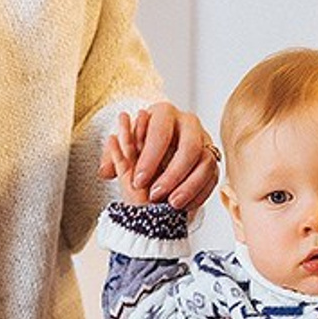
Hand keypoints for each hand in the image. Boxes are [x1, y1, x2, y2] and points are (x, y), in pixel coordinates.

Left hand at [98, 102, 220, 211]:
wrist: (161, 149)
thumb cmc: (140, 146)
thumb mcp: (124, 149)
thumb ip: (113, 158)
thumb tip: (103, 171)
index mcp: (164, 112)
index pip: (160, 131)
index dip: (149, 158)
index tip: (138, 181)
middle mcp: (188, 122)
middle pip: (189, 146)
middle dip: (173, 173)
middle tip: (155, 195)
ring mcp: (205, 140)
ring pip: (206, 162)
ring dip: (189, 186)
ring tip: (172, 204)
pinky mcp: (213, 158)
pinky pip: (213, 176)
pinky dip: (200, 193)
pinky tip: (185, 206)